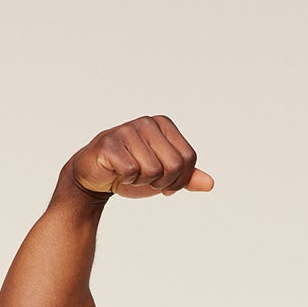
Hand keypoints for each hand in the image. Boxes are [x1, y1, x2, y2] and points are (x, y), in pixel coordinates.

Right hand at [68, 115, 212, 198]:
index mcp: (163, 124)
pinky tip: (117, 172)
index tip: (164, 180)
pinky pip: (131, 171)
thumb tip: (210, 184)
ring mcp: (127, 130)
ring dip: (142, 181)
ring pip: (153, 171)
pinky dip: (126, 180)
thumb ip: (187, 177)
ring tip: (130, 173)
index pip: (189, 159)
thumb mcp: (165, 175)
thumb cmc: (133, 172)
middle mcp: (147, 122)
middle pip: (174, 165)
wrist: (97, 176)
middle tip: (145, 178)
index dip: (179, 179)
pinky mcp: (109, 143)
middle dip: (162, 182)